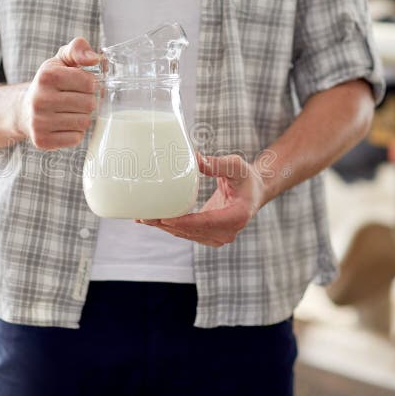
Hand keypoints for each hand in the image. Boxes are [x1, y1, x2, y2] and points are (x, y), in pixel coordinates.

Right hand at [20, 37, 100, 149]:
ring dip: (82, 117)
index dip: (90, 84)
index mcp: (47, 76)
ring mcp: (39, 122)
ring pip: (84, 122)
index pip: (89, 82)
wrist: (23, 109)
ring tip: (69, 112)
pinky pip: (76, 138)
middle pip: (89, 104)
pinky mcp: (42, 140)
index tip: (81, 85)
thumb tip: (95, 59)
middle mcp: (40, 99)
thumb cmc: (49, 84)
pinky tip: (64, 125)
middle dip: (87, 101)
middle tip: (76, 100)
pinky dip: (75, 133)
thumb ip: (78, 49)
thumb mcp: (60, 61)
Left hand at [139, 154, 267, 247]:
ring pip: (186, 234)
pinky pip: (187, 232)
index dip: (184, 222)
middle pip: (192, 231)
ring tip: (142, 217)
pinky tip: (152, 220)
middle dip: (167, 225)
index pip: (206, 222)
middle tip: (144, 216)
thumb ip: (218, 164)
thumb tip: (196, 158)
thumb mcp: (236, 166)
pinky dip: (170, 227)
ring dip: (164, 227)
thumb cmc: (245, 177)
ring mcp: (218, 237)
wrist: (252, 192)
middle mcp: (228, 232)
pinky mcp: (209, 236)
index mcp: (237, 216)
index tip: (164, 218)